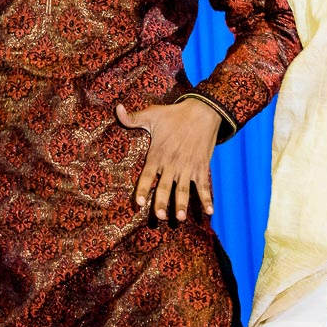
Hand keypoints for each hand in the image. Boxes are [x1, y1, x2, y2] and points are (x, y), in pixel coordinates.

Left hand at [118, 99, 221, 221]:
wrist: (202, 111)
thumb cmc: (174, 114)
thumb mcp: (151, 114)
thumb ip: (132, 118)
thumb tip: (116, 108)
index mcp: (157, 154)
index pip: (147, 175)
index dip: (143, 189)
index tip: (139, 203)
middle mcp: (172, 163)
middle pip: (165, 186)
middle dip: (161, 202)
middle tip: (159, 216)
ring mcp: (188, 167)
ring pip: (183, 189)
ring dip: (182, 204)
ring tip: (179, 218)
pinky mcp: (201, 167)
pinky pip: (204, 185)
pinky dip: (207, 198)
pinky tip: (210, 211)